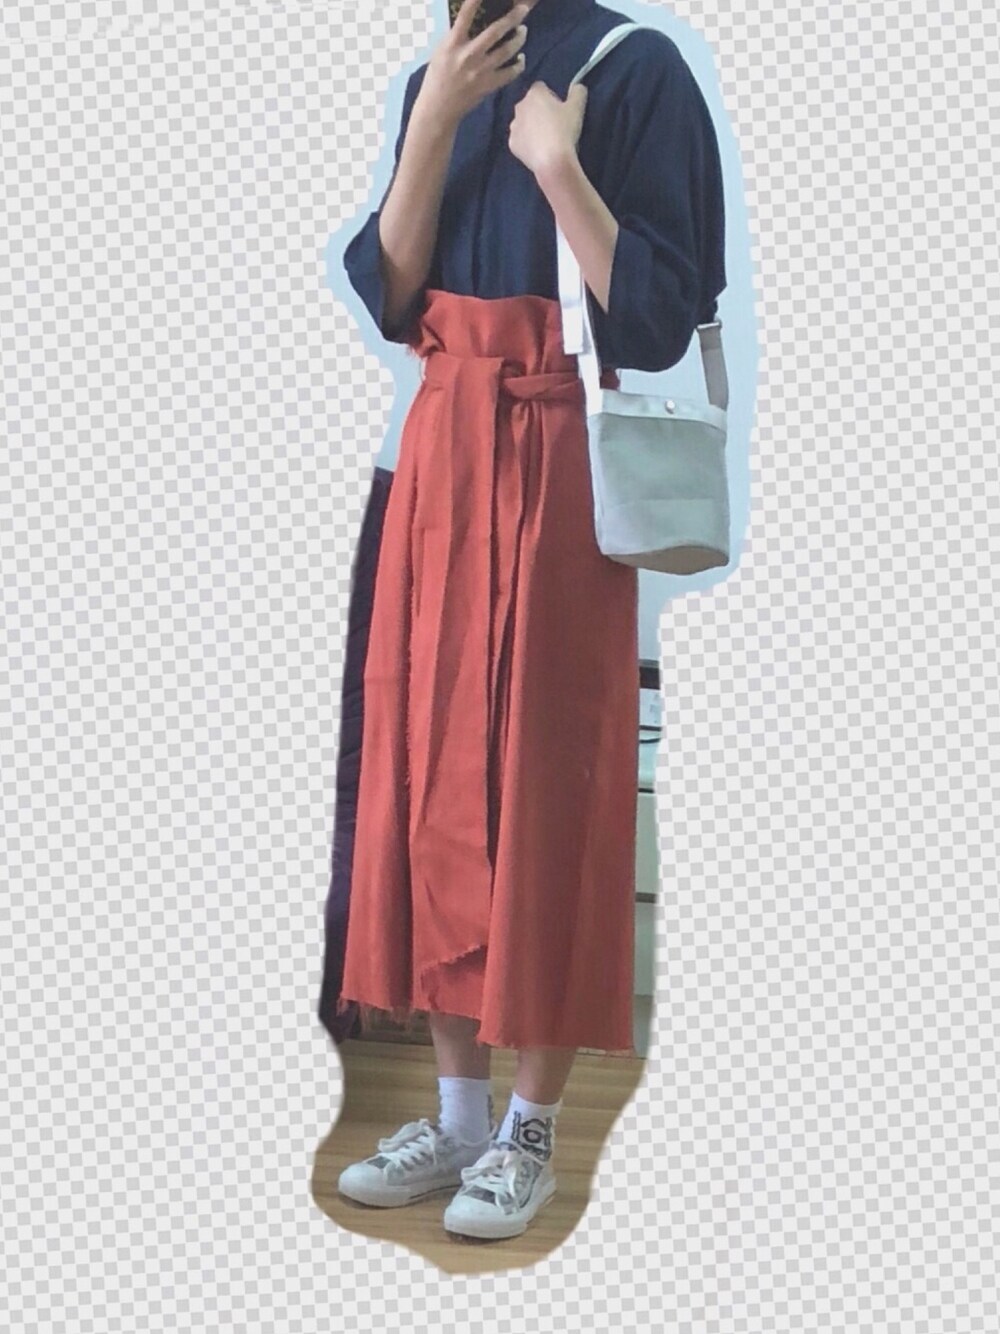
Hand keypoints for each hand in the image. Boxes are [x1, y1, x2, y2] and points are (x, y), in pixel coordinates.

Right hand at [416, 0, 530, 128]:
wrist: (439, 109)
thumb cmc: (437, 77)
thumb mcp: (440, 52)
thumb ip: (456, 37)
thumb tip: (472, 22)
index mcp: (453, 43)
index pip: (465, 15)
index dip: (476, 0)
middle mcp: (469, 54)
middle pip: (495, 31)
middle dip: (512, 18)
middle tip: (524, 9)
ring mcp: (481, 71)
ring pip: (507, 51)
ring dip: (519, 39)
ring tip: (523, 32)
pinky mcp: (489, 85)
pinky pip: (510, 73)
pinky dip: (518, 65)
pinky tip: (521, 59)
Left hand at [508, 80, 587, 176]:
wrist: (552, 161)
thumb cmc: (564, 130)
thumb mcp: (577, 108)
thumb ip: (578, 92)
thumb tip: (577, 87)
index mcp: (534, 94)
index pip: (541, 88)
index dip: (551, 96)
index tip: (559, 109)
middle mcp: (520, 107)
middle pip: (529, 105)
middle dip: (539, 111)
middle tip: (553, 125)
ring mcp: (513, 127)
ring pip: (523, 123)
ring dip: (531, 127)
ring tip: (545, 140)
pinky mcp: (512, 145)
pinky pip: (520, 140)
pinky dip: (527, 143)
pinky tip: (538, 151)